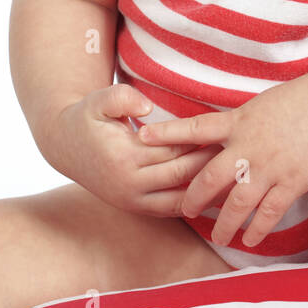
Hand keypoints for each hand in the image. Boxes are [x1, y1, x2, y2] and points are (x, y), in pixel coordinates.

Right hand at [49, 84, 221, 216]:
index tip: (226, 133)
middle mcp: (130, 185)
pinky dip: (195, 203)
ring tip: (236, 174)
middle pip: (182, 175)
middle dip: (211, 164)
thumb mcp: (98, 100)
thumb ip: (122, 98)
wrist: (64, 145)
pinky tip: (218, 193)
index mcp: (124, 158)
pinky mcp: (136, 208)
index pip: (173, 150)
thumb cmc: (87, 118)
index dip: (201, 141)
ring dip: (208, 189)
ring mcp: (132, 201)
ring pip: (181, 199)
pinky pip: (172, 210)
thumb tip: (149, 108)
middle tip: (242, 153)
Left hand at [136, 79, 307, 247]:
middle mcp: (248, 146)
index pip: (195, 128)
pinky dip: (258, 229)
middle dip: (194, 198)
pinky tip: (250, 240)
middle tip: (185, 211)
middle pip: (211, 177)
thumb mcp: (258, 106)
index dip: (168, 133)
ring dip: (225, 224)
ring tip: (220, 238)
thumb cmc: (297, 101)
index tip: (142, 136)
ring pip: (238, 203)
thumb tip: (214, 134)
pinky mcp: (292, 181)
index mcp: (238, 122)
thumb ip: (236, 124)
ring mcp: (270, 166)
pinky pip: (270, 212)